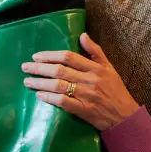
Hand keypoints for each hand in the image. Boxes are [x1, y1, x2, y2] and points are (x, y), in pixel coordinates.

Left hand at [22, 33, 139, 130]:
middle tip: (25, 67)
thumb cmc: (116, 90)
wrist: (125, 116)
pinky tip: (39, 95)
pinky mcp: (84, 110)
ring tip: (27, 81)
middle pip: (60, 71)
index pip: (69, 57)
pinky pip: (63, 102)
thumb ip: (95, 51)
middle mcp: (90, 80)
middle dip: (39, 68)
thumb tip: (82, 35)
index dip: (50, 55)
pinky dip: (49, 98)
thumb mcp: (109, 68)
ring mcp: (86, 95)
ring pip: (58, 86)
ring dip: (40, 82)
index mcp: (96, 68)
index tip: (36, 56)